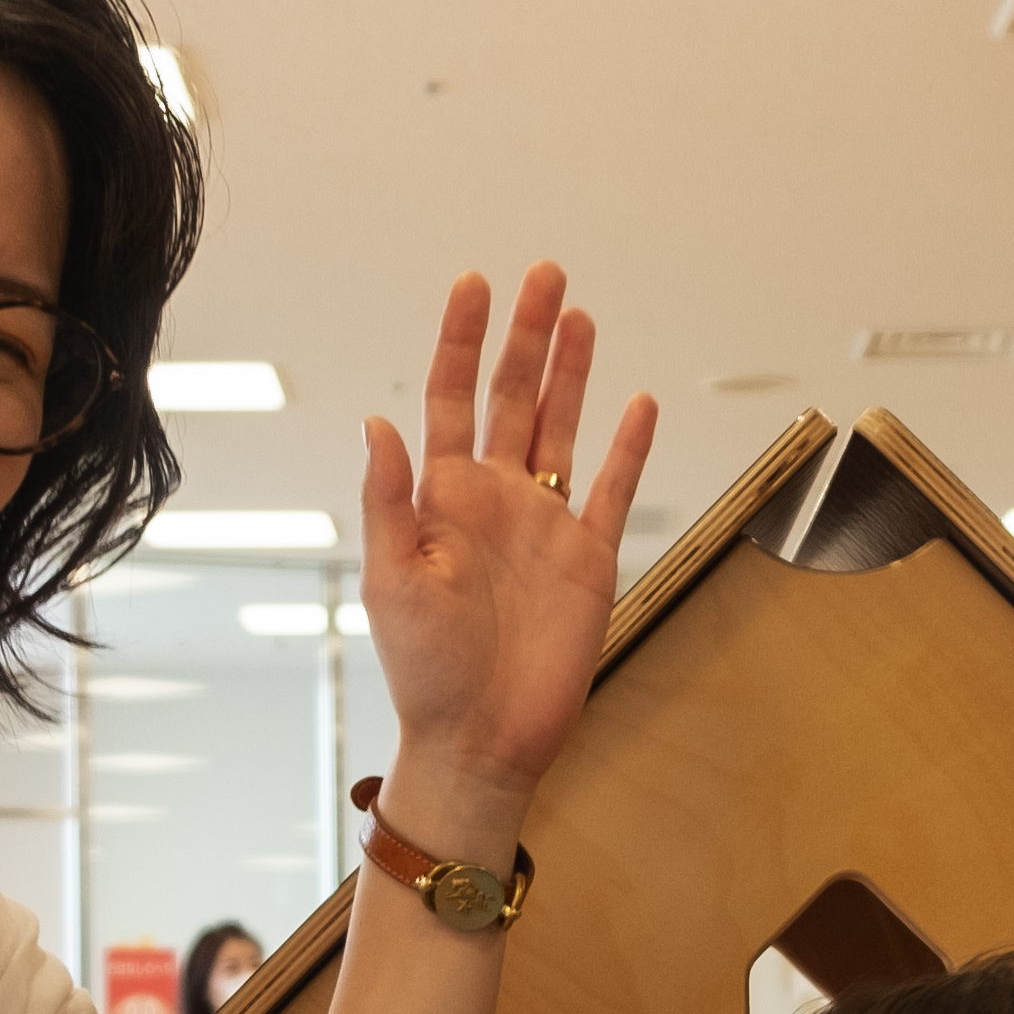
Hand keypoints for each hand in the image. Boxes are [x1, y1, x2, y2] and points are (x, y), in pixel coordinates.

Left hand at [355, 266, 651, 844]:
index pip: (451, 398)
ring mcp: (545, 525)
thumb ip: (389, 501)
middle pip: (515, 397)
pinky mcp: (588, 560)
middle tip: (544, 274)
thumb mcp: (393, 581)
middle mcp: (496, 499)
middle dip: (527, 335)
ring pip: (564, 429)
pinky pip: (613, 490)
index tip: (474, 284)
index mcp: (443, 497)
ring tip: (580, 316)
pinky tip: (636, 402)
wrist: (480, 739)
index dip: (461, 340)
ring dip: (573, 374)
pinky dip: (628, 447)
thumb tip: (376, 425)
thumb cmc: (423, 670)